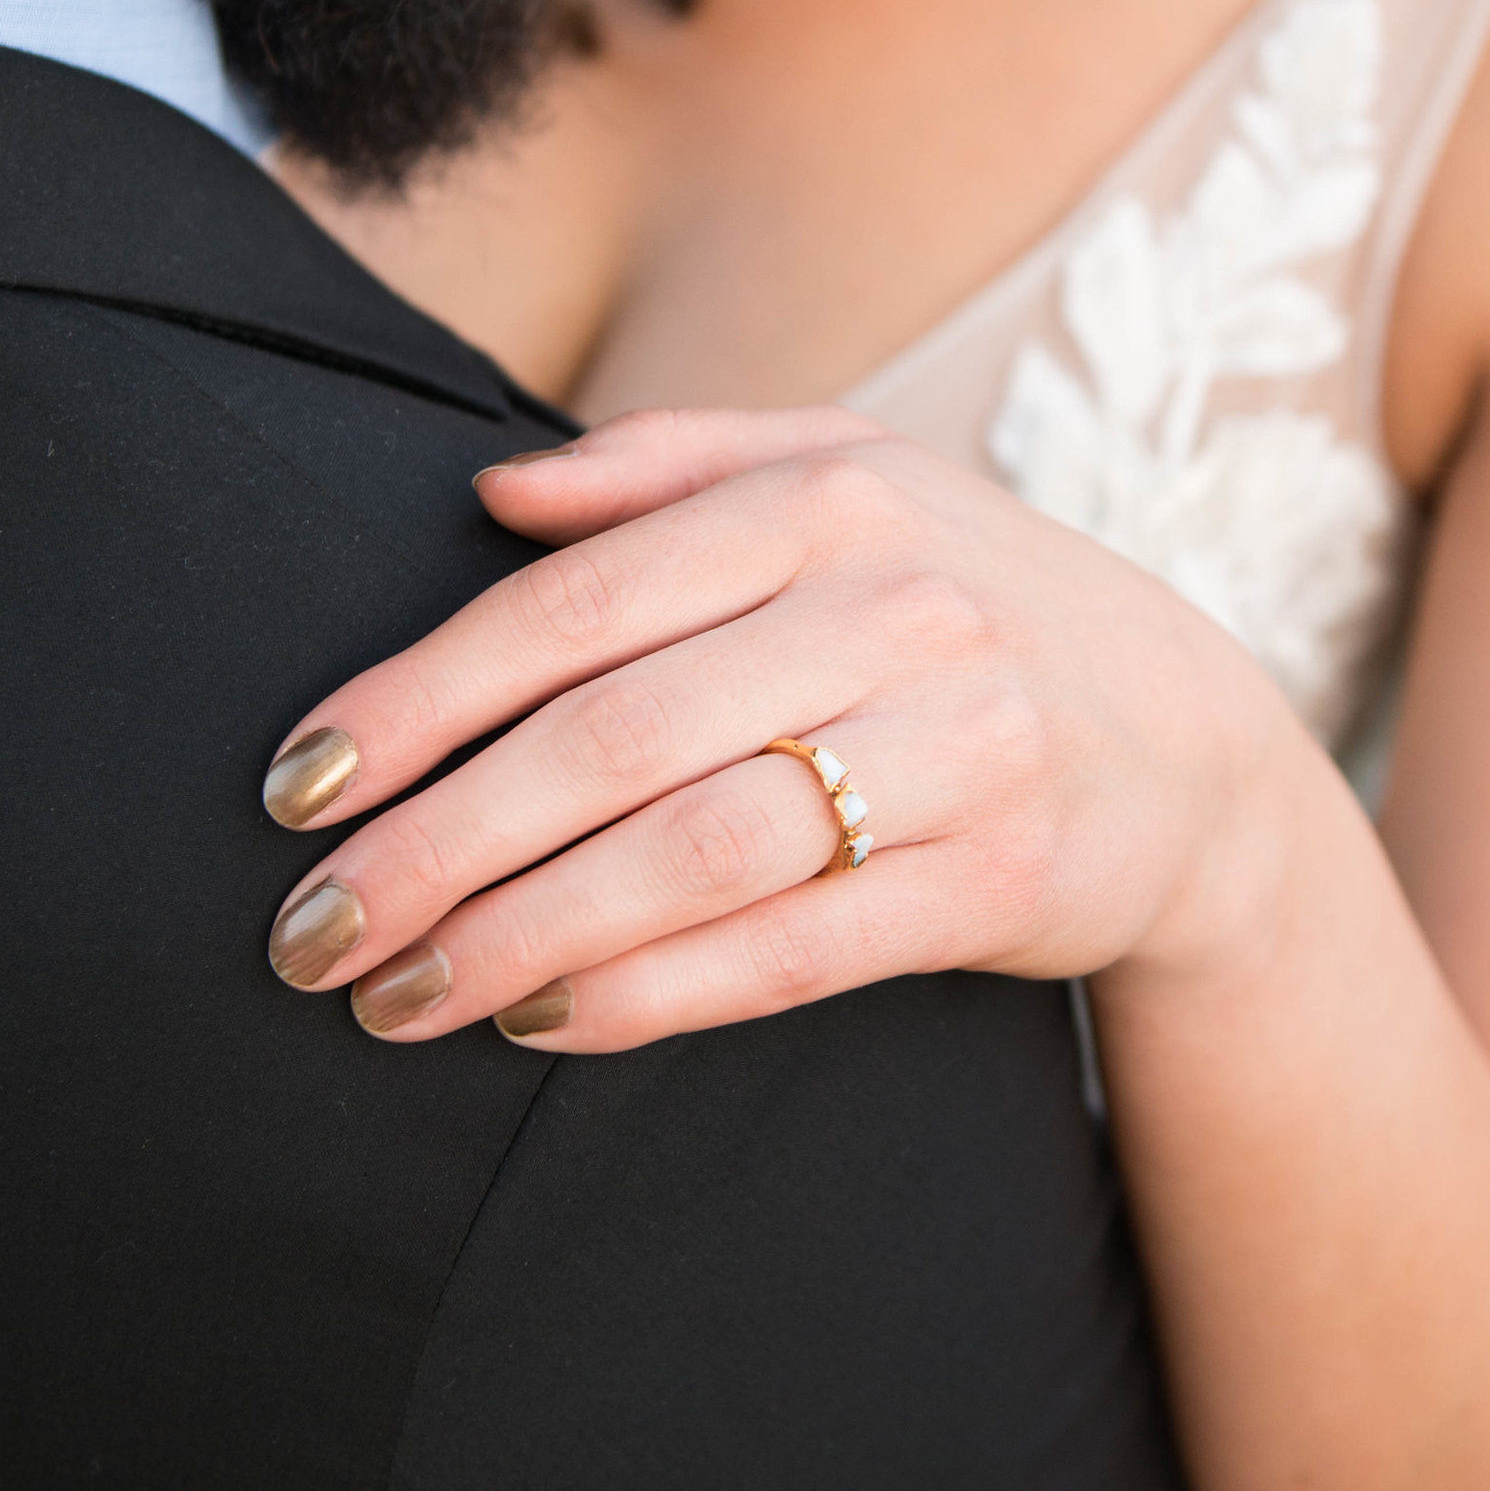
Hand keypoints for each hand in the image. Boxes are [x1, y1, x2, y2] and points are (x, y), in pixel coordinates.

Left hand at [258, 406, 1290, 1048]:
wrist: (1192, 744)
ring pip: (691, 854)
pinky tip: (543, 1023)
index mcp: (827, 498)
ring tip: (397, 997)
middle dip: (436, 844)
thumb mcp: (848, 478)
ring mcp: (959, 747)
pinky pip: (791, 950)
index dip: (418, 700)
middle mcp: (896, 610)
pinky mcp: (997, 879)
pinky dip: (652, 993)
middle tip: (312, 928)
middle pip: (611, 741)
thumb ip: (666, 467)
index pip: (575, 606)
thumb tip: (487, 492)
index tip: (297, 784)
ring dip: (521, 937)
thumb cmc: (964, 602)